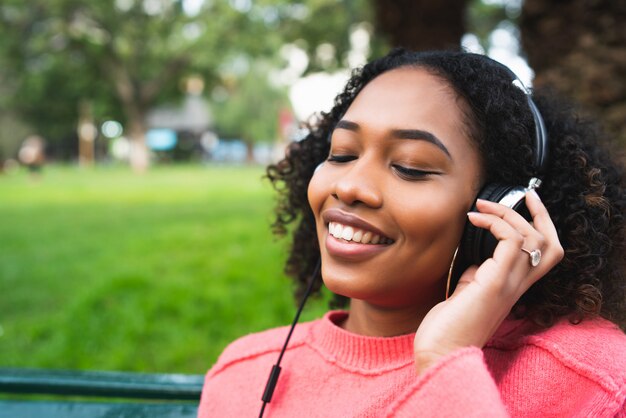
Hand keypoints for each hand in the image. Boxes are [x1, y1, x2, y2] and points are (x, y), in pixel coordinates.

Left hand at [413, 190, 563, 373]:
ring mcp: (508, 284)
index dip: (541, 224)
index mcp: (512, 286)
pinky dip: (495, 223)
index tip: (525, 202)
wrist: (441, 351)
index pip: (544, 253)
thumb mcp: (466, 294)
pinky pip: (510, 242)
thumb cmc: (449, 326)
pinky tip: (474, 220)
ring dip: (507, 213)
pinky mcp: (494, 283)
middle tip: (518, 194)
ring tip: (481, 206)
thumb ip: (477, 275)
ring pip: (532, 238)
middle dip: (537, 213)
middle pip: (550, 243)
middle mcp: (517, 285)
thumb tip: (475, 260)